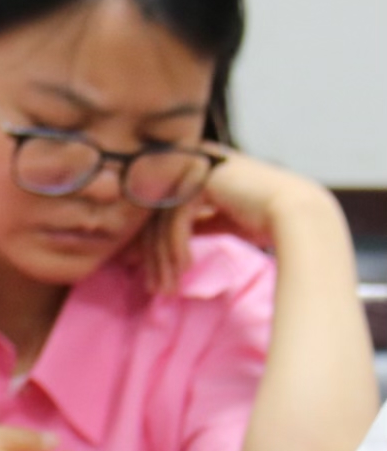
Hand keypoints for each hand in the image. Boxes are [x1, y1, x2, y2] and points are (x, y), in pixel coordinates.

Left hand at [127, 149, 337, 300]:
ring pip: (163, 221)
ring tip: (167, 288)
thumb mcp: (219, 220)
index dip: (153, 248)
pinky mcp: (203, 178)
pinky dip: (177, 248)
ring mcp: (198, 166)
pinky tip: (184, 269)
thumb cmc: (265, 219)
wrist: (297, 212)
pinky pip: (177, 220)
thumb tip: (160, 244)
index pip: (161, 213)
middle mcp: (194, 162)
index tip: (152, 277)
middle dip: (154, 258)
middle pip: (158, 218)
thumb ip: (194, 223)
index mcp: (198, 169)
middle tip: (155, 289)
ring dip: (164, 259)